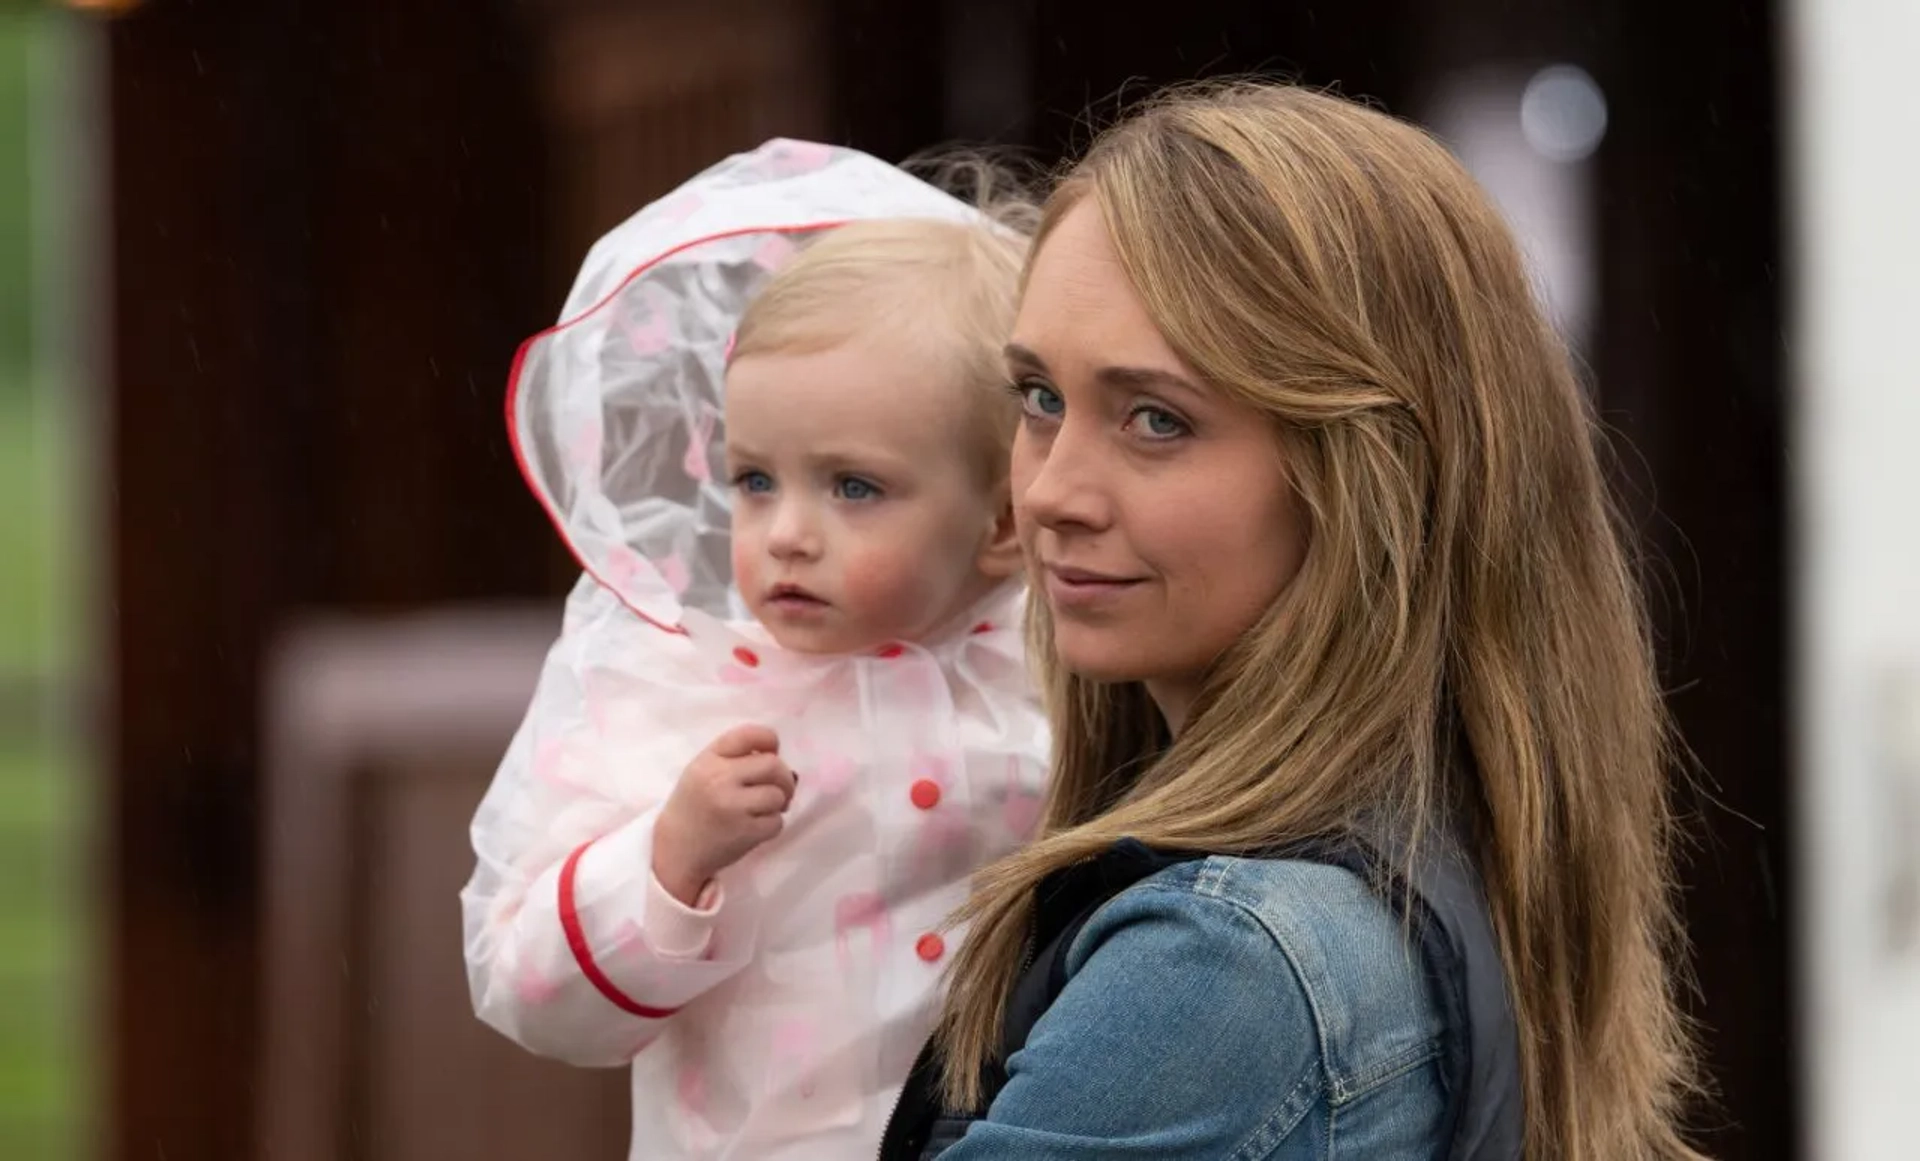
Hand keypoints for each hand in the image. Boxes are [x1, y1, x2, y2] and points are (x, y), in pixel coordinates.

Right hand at [653, 724, 795, 905]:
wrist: (676, 848)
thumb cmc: (694, 805)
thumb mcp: (703, 769)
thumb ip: (734, 755)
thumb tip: (777, 753)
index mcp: (709, 760)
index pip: (749, 734)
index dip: (769, 740)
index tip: (772, 752)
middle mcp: (719, 779)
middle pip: (773, 765)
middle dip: (784, 777)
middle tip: (780, 788)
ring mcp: (733, 807)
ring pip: (778, 795)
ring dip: (779, 804)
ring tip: (763, 810)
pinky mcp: (744, 833)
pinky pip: (776, 822)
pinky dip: (772, 825)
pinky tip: (756, 827)